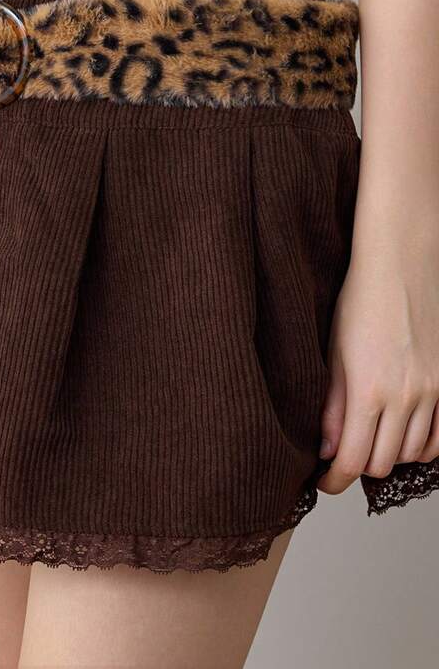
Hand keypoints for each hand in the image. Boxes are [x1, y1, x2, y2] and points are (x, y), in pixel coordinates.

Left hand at [317, 241, 438, 494]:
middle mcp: (404, 398)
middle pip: (382, 463)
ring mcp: (431, 393)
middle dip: (357, 467)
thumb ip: (331, 405)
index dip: (334, 480)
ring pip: (411, 454)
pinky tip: (402, 436)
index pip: (351, 460)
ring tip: (369, 442)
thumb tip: (326, 448)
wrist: (401, 268)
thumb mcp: (333, 354)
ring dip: (387, 456)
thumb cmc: (360, 303)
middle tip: (342, 457)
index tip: (325, 483)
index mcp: (367, 392)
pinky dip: (420, 447)